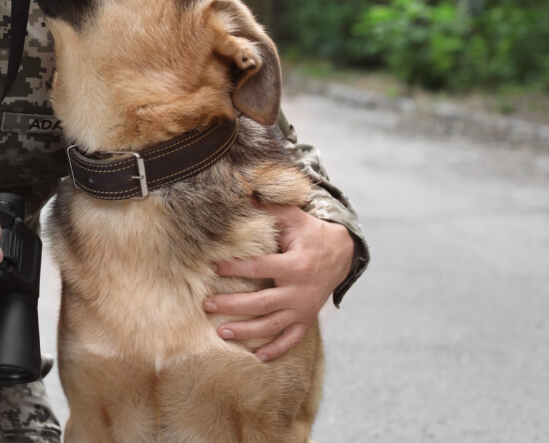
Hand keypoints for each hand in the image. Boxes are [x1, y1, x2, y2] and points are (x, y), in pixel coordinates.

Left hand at [203, 204, 353, 362]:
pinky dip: (276, 350)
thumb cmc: (309, 232)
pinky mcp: (307, 319)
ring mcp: (304, 309)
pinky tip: (257, 358)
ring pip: (272, 325)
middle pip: (261, 303)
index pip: (259, 268)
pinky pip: (292, 340)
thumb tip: (241, 190)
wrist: (341, 253)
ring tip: (221, 332)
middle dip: (232, 305)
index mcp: (295, 265)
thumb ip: (268, 207)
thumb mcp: (292, 216)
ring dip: (246, 331)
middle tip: (207, 304)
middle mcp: (300, 291)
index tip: (213, 267)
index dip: (235, 268)